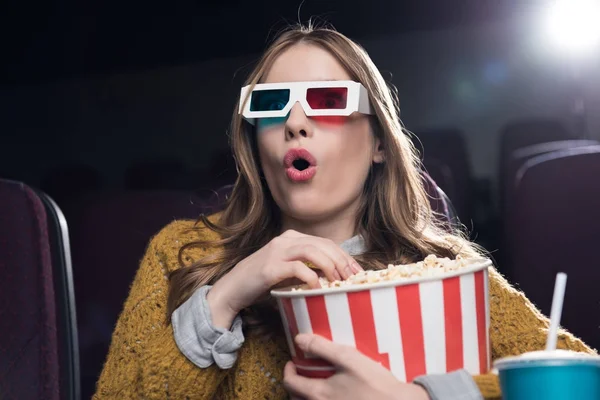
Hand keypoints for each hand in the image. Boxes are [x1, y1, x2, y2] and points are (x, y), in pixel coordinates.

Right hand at [207, 230, 361, 327]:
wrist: (233, 289)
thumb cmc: (263, 282)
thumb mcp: (288, 271)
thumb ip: (307, 268)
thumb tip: (334, 275)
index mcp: (291, 238)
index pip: (325, 242)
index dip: (343, 255)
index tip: (357, 271)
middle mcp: (285, 240)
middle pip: (322, 244)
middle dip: (341, 260)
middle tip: (353, 277)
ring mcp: (277, 251)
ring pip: (312, 251)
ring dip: (330, 266)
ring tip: (339, 281)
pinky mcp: (270, 267)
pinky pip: (297, 268)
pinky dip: (311, 277)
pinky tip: (318, 288)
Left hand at [283, 334, 429, 399]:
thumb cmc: (374, 383)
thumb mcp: (348, 358)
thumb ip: (322, 347)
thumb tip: (300, 339)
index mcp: (317, 394)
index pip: (291, 383)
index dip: (288, 371)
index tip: (292, 362)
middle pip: (295, 399)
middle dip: (295, 386)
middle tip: (302, 374)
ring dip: (305, 397)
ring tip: (315, 386)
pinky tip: (332, 396)